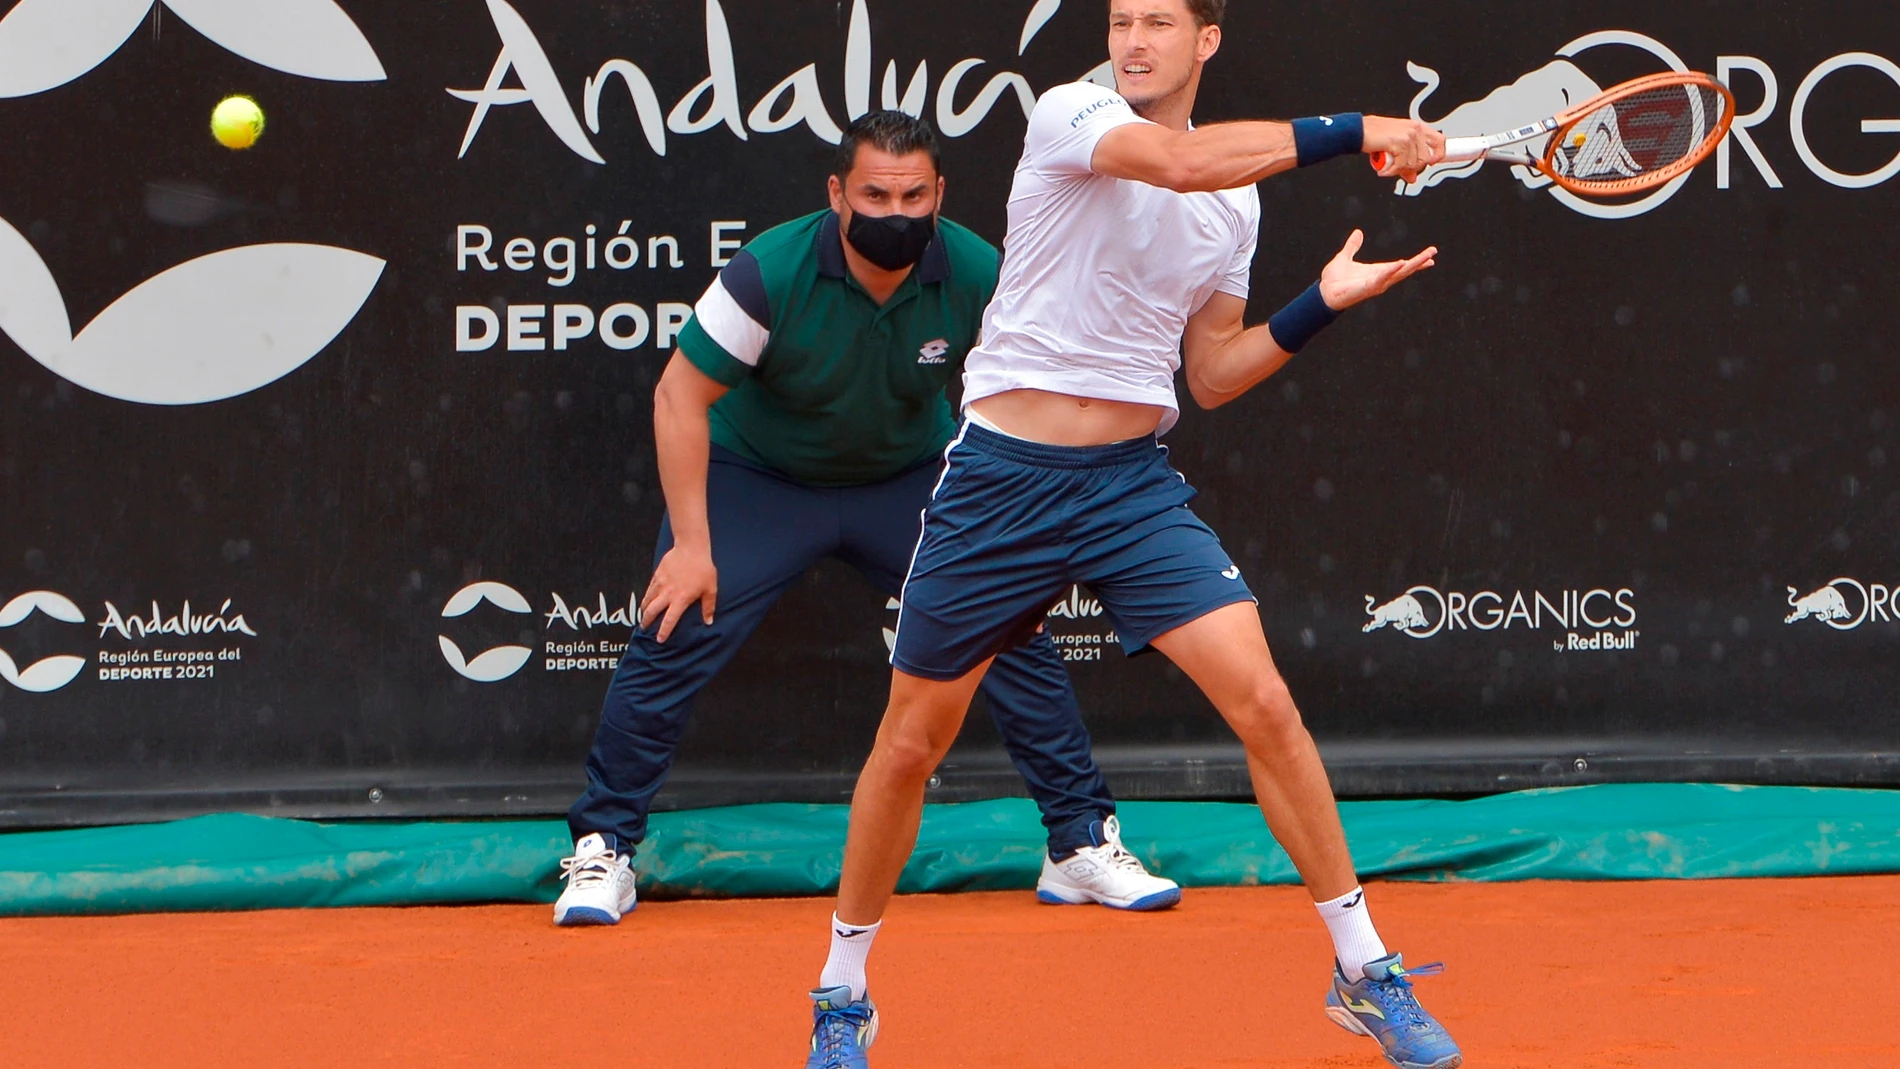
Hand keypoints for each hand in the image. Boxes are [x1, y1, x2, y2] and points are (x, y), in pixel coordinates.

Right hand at [639, 542, 716, 642]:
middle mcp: (668, 594)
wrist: (691, 548)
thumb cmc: (703, 568)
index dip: (664, 631)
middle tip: (644, 629)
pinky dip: (646, 597)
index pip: (670, 620)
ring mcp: (660, 584)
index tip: (659, 639)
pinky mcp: (657, 575)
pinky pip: (649, 589)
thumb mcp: (710, 589)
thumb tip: (708, 622)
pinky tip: (647, 600)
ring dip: (644, 610)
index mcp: (681, 599)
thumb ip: (708, 607)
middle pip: (652, 612)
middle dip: (646, 622)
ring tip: (643, 616)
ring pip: (647, 600)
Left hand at [1318, 230, 1437, 311]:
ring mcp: (1375, 284)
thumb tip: (1358, 232)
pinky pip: (1382, 279)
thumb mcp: (1344, 258)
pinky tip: (1401, 264)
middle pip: (1405, 270)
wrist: (1323, 292)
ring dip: (1413, 266)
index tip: (1431, 257)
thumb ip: (1352, 246)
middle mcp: (1380, 278)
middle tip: (1434, 253)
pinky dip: (1391, 271)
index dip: (1416, 262)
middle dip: (1420, 262)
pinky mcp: (1367, 288)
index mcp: (1378, 271)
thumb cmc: (1334, 279)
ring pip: (1398, 275)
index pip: (1401, 266)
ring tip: (1426, 258)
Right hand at [1363, 116, 1444, 181]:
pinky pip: (1401, 165)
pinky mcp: (1400, 143)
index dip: (1438, 155)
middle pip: (1425, 158)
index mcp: (1415, 127)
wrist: (1357, 131)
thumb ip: (1406, 159)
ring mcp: (1408, 135)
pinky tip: (1382, 170)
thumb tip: (1411, 176)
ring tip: (1387, 168)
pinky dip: (1391, 171)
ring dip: (1398, 170)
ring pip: (1413, 164)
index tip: (1431, 163)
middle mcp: (1414, 129)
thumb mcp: (1393, 146)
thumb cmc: (1372, 135)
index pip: (1439, 141)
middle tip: (1398, 169)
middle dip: (1411, 168)